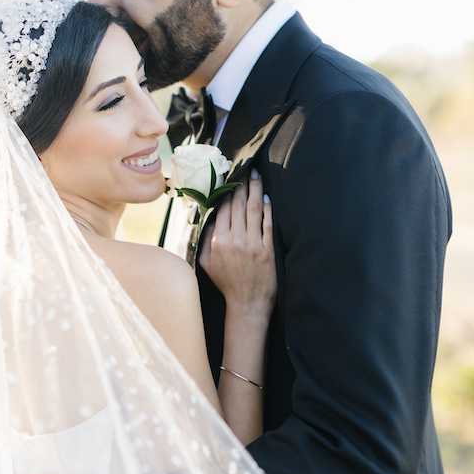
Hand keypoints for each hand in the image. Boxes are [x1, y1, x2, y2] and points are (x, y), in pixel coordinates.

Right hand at [199, 170, 275, 316]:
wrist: (247, 303)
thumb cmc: (226, 283)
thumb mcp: (205, 263)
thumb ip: (205, 240)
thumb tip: (208, 218)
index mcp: (218, 242)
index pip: (223, 209)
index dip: (227, 192)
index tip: (229, 179)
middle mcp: (235, 241)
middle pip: (239, 205)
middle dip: (242, 184)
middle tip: (245, 169)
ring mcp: (253, 245)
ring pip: (254, 210)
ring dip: (255, 189)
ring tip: (256, 176)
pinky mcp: (268, 250)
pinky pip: (267, 224)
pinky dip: (267, 209)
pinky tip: (266, 198)